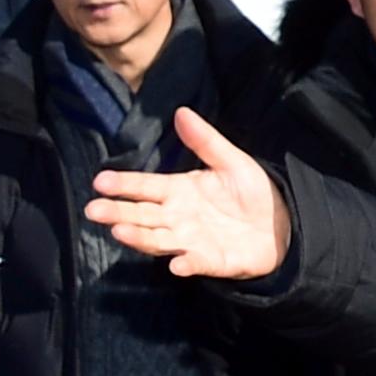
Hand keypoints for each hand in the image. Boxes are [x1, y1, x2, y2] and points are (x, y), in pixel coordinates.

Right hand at [87, 109, 287, 279]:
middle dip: (117, 213)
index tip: (100, 181)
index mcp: (178, 191)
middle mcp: (178, 217)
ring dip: (140, 237)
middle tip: (93, 210)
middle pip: (141, 215)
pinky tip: (177, 264)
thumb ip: (205, 141)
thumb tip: (182, 111)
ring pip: (159, 240)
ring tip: (120, 231)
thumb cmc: (251, 191)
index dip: (123, 184)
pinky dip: (186, 263)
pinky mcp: (213, 261)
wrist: (283, 222)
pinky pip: (197, 262)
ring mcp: (192, 241)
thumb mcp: (231, 161)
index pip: (144, 187)